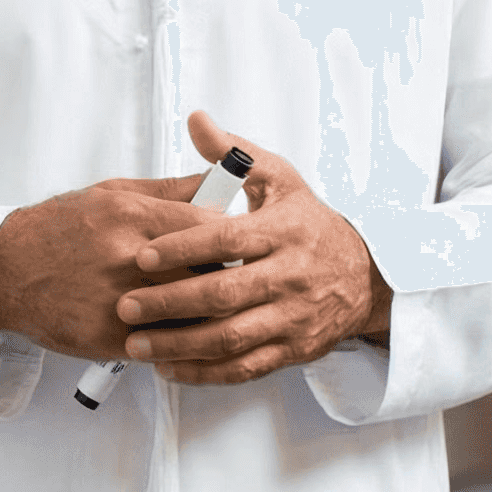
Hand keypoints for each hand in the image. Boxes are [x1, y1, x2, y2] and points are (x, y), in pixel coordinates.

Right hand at [0, 171, 228, 359]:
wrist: (3, 271)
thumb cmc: (54, 231)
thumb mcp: (107, 195)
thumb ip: (164, 191)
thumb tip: (212, 183)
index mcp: (130, 216)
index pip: (208, 225)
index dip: (227, 237)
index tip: (231, 244)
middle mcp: (128, 257)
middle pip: (209, 271)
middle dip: (223, 276)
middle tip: (224, 278)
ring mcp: (121, 300)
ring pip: (195, 312)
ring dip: (205, 312)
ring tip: (204, 307)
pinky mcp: (113, 337)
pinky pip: (168, 343)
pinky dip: (179, 339)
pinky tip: (177, 330)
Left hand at [116, 111, 392, 384]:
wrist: (365, 275)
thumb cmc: (308, 223)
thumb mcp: (279, 179)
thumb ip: (233, 153)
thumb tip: (196, 120)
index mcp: (283, 232)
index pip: (228, 240)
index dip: (185, 248)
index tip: (144, 254)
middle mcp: (291, 278)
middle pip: (226, 295)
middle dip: (172, 302)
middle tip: (126, 304)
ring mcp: (293, 318)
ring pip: (233, 337)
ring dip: (181, 344)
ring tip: (136, 343)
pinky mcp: (294, 350)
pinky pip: (247, 367)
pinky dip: (207, 372)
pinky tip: (169, 367)